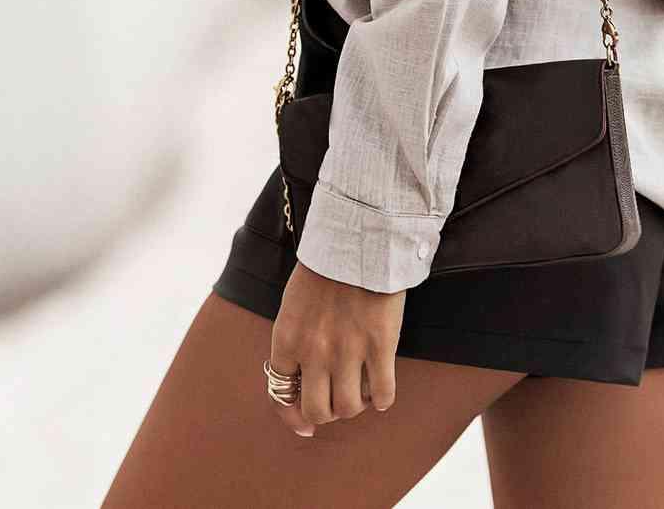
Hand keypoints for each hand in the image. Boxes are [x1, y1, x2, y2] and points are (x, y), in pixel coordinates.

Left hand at [268, 259, 406, 436]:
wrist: (358, 237)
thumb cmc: (324, 268)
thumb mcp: (293, 306)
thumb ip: (294, 343)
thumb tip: (300, 383)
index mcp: (286, 340)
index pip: (281, 395)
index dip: (293, 416)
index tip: (306, 425)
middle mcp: (313, 352)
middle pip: (317, 411)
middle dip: (328, 412)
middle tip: (338, 399)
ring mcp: (348, 350)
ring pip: (348, 407)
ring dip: (355, 405)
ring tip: (361, 391)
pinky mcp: (380, 344)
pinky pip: (382, 393)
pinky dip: (382, 399)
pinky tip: (382, 391)